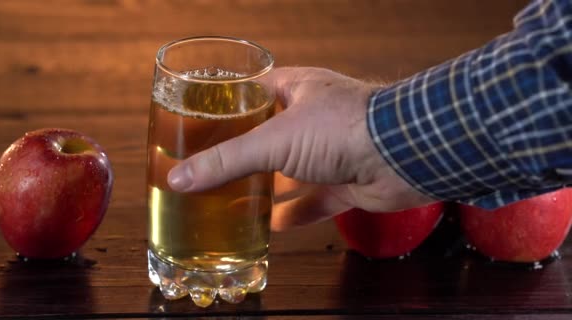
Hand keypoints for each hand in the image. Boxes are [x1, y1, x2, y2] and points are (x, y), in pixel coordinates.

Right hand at [168, 67, 434, 230]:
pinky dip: (296, 212)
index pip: (253, 92)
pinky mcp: (346, 180)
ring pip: (292, 170)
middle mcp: (315, 117)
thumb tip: (182, 178)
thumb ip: (227, 160)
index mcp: (297, 89)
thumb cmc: (346, 128)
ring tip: (235, 200)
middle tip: (214, 168)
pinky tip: (274, 225)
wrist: (402, 155)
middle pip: (270, 135)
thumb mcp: (273, 141)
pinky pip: (316, 199)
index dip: (228, 105)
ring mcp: (332, 150)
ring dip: (268, 186)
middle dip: (245, 153)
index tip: (202, 122)